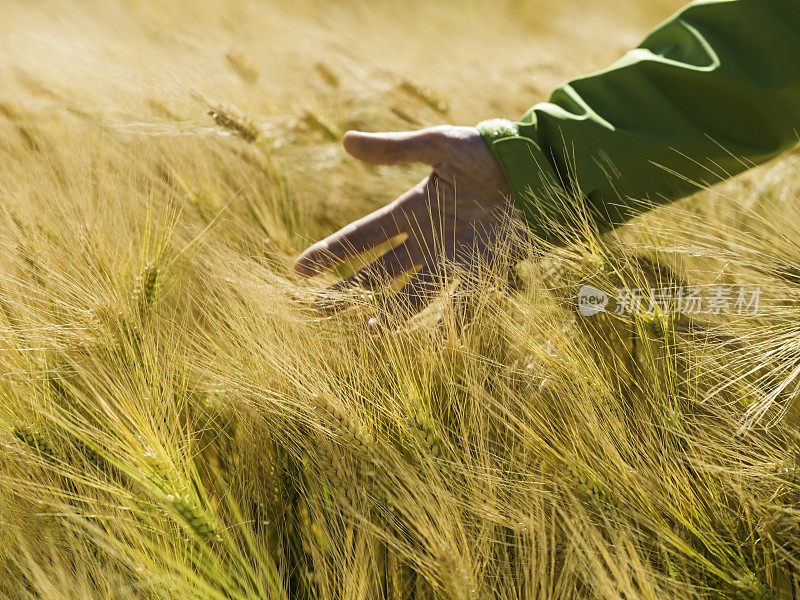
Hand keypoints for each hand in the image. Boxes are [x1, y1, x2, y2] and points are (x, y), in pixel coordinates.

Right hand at [293, 125, 521, 324]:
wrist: (535, 167)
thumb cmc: (487, 151)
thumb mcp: (438, 144)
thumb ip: (395, 150)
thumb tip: (345, 141)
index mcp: (411, 209)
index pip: (361, 236)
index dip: (330, 252)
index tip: (299, 270)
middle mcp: (426, 239)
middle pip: (377, 271)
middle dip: (347, 291)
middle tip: (316, 311)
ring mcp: (452, 257)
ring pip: (412, 292)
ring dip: (390, 314)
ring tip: (367, 334)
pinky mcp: (482, 268)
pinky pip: (460, 300)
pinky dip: (446, 322)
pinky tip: (429, 345)